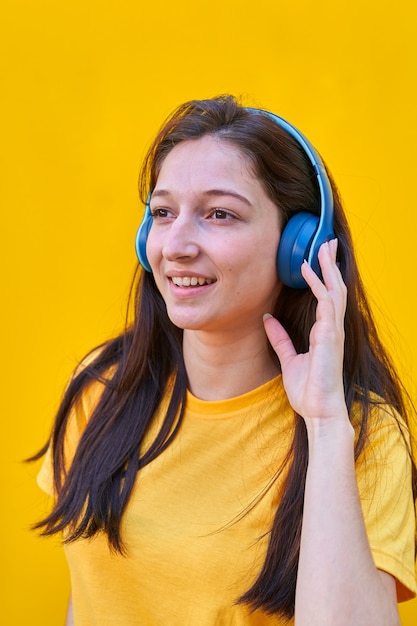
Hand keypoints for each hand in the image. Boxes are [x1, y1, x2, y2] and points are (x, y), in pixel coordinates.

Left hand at [264, 239, 347, 423]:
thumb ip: (280, 338)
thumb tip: (267, 320)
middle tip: (325, 242)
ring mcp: (333, 331)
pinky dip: (318, 285)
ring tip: (320, 247)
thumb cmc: (308, 389)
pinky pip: (326, 304)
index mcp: (324, 331)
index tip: (314, 257)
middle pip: (334, 288)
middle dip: (330, 264)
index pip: (326, 296)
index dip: (321, 276)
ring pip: (334, 290)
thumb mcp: (289, 359)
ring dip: (327, 268)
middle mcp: (331, 328)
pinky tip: (308, 270)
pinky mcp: (330, 336)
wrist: (318, 411)